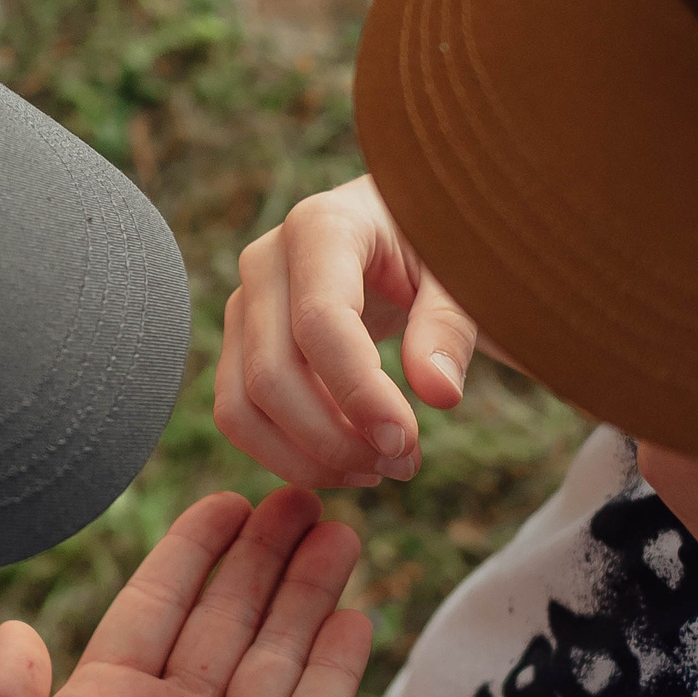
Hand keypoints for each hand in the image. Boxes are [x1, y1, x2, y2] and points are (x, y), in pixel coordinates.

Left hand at [0, 488, 370, 696]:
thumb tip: (20, 628)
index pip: (153, 612)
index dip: (192, 554)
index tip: (228, 498)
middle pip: (228, 623)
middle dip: (265, 558)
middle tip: (304, 490)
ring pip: (277, 660)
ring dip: (308, 594)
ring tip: (341, 527)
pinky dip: (336, 668)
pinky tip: (355, 611)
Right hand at [217, 175, 482, 487]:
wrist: (402, 231)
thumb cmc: (434, 246)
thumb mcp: (458, 273)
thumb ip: (449, 325)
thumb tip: (437, 394)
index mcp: (321, 226)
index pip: (320, 321)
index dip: (359, 392)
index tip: (404, 441)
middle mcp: (265, 261)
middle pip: (272, 373)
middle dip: (335, 438)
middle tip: (405, 465)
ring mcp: (244, 304)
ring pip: (242, 406)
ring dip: (307, 458)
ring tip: (379, 471)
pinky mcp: (240, 344)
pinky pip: (239, 415)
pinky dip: (287, 456)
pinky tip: (348, 464)